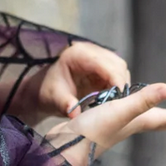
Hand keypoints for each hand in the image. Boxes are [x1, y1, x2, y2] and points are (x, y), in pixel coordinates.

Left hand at [8, 41, 131, 125]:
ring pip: (120, 69)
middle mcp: (91, 51)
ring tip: (113, 103)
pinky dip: (117, 88)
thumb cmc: (47, 92)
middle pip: (117, 64)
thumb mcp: (54, 98)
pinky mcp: (102, 67)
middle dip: (120, 84)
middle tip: (117, 104)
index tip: (119, 98)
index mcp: (78, 54)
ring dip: (120, 86)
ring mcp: (98, 58)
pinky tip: (110, 100)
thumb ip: (65, 104)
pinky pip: (117, 75)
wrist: (44, 90)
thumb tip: (74, 113)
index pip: (105, 63)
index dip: (116, 79)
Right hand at [45, 80, 165, 165]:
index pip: (157, 119)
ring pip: (129, 120)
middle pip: (146, 121)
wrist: (63, 149)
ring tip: (146, 113)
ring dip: (140, 116)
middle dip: (160, 119)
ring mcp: (108, 129)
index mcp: (132, 123)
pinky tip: (112, 112)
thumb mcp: (119, 111)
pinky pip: (111, 117)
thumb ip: (142, 100)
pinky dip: (117, 112)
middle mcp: (123, 128)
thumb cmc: (92, 131)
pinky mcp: (92, 127)